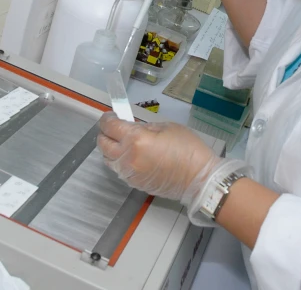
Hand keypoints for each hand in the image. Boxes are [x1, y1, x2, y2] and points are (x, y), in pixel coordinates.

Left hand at [98, 112, 221, 202]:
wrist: (198, 179)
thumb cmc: (187, 148)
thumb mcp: (166, 127)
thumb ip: (144, 126)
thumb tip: (132, 127)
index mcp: (135, 139)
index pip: (110, 126)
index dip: (107, 118)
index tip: (111, 115)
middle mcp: (126, 157)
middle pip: (102, 144)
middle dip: (105, 133)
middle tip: (114, 127)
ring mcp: (128, 173)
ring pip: (107, 159)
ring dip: (110, 148)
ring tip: (122, 142)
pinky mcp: (133, 184)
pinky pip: (118, 169)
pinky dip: (120, 160)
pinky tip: (132, 155)